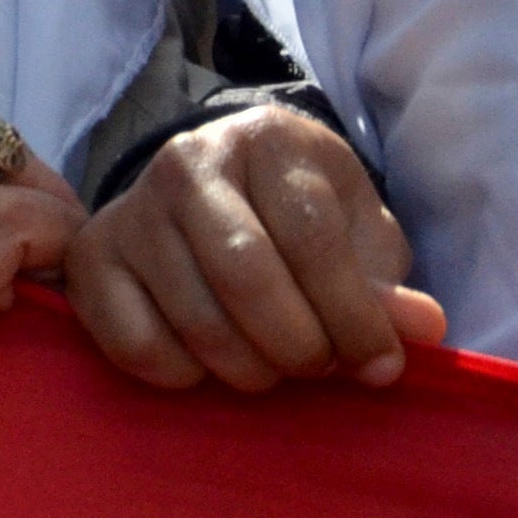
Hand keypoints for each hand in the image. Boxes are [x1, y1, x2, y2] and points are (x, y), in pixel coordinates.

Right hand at [62, 100, 444, 394]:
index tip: (381, 366)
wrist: (218, 198)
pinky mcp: (92, 259)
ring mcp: (130, 208)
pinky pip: (138, 345)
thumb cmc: (303, 223)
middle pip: (246, 276)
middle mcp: (187, 160)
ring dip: (250, 371)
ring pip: (196, 320)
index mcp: (266, 140)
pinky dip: (186, 377)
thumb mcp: (357, 237)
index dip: (354, 316)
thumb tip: (425, 329)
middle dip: (300, 346)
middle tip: (320, 367)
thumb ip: (385, 287)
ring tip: (274, 364)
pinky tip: (210, 361)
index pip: (311, 237)